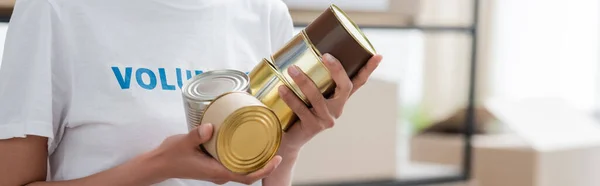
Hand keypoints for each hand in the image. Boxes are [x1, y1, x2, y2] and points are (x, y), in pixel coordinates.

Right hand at [147, 124, 282, 184]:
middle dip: (265, 163)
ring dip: (256, 160)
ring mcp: (217, 170)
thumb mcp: (182, 143)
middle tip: (277, 147)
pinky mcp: (214, 164)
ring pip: (242, 168)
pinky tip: (247, 142)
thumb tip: (209, 127)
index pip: (246, 177)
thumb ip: (196, 135)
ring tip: (267, 143)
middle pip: (249, 173)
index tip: (276, 159)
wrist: (159, 164)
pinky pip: (234, 163)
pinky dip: (244, 155)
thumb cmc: (170, 156)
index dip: (264, 170)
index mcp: (216, 171)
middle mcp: (220, 173)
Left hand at [278, 53, 382, 150]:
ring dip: (304, 82)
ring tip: (292, 69)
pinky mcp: (313, 127)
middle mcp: (337, 109)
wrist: (289, 138)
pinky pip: (302, 110)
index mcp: (339, 99)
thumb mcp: (308, 94)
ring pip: (318, 98)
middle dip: (337, 70)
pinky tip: (282, 88)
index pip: (358, 82)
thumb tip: (296, 48)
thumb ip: (310, 78)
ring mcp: (326, 119)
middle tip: (324, 55)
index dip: (368, 69)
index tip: (377, 55)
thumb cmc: (298, 110)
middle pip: (345, 87)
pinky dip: (291, 98)